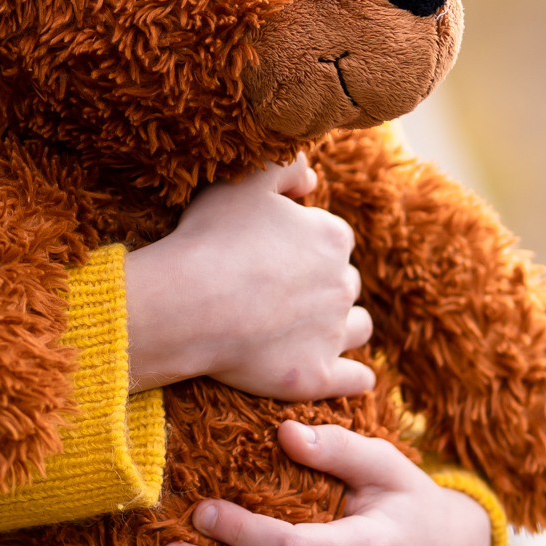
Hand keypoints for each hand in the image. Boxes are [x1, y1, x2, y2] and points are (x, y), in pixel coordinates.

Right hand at [124, 156, 373, 401]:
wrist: (188, 304)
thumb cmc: (210, 239)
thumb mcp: (245, 180)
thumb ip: (286, 167)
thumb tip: (313, 179)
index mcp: (332, 237)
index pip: (332, 240)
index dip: (304, 246)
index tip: (273, 255)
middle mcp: (342, 284)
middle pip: (344, 283)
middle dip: (322, 286)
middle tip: (280, 292)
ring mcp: (332, 334)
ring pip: (357, 328)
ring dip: (344, 326)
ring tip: (313, 330)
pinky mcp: (316, 376)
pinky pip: (356, 379)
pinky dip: (356, 377)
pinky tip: (351, 378)